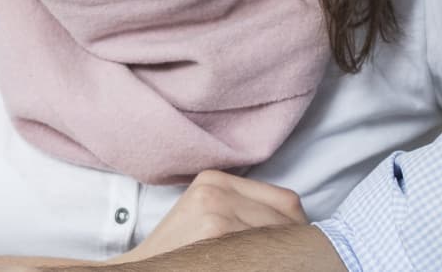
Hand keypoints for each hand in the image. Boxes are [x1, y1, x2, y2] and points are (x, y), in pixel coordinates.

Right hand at [108, 171, 308, 264]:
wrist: (140, 269)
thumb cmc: (177, 252)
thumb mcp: (206, 217)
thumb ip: (243, 211)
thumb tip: (301, 228)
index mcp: (214, 179)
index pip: (285, 201)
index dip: (297, 228)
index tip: (297, 247)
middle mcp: (215, 189)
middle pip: (286, 219)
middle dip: (293, 244)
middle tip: (289, 261)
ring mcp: (215, 211)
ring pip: (278, 237)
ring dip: (284, 256)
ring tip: (269, 263)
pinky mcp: (214, 232)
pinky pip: (263, 251)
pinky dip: (270, 261)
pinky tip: (257, 265)